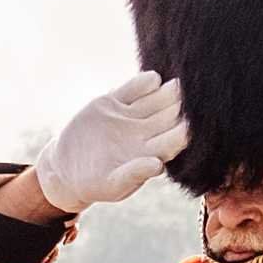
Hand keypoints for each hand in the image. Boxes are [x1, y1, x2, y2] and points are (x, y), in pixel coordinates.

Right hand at [34, 72, 187, 213]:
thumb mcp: (113, 184)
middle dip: (181, 106)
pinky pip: (133, 89)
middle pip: (168, 116)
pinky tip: (154, 78)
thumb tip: (158, 165)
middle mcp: (145, 133)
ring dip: (168, 91)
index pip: (173, 140)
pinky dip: (143, 83)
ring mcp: (130, 116)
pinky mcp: (113, 103)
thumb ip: (134, 174)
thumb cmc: (95, 184)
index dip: (184, 131)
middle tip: (194, 96)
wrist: (68, 167)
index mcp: (151, 153)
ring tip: (178, 83)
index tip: (193, 123)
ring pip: (154, 100)